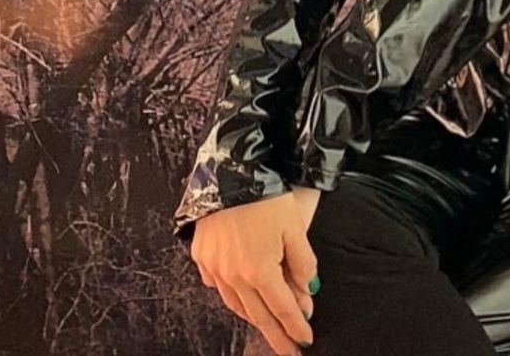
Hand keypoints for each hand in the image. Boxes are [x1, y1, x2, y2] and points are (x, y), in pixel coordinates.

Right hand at [192, 187, 323, 354]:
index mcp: (259, 270)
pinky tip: (241, 297)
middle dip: (276, 335)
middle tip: (289, 350)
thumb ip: (303, 264)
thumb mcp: (295, 228)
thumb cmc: (266, 197)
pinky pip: (217, 286)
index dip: (296, 327)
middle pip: (258, 316)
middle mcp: (233, 276)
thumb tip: (308, 295)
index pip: (282, 309)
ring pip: (236, 304)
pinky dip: (232, 296)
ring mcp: (214, 268)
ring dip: (254, 318)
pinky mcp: (201, 257)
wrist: (229, 172)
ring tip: (268, 327)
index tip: (305, 341)